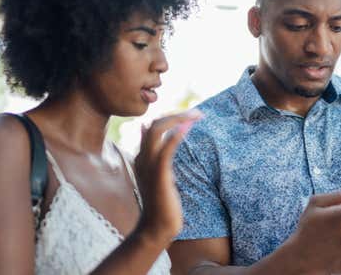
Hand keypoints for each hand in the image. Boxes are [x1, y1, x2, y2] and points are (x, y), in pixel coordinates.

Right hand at [133, 109, 202, 246]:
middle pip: (155, 123)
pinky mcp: (159, 174)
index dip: (171, 117)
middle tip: (197, 113)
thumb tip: (156, 139)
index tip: (190, 116)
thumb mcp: (159, 177)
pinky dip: (176, 136)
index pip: (153, 126)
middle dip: (177, 114)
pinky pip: (166, 149)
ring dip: (178, 119)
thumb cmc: (161, 204)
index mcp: (143, 156)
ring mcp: (149, 164)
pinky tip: (187, 127)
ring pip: (158, 130)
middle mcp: (143, 156)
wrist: (155, 228)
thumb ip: (159, 158)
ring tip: (196, 115)